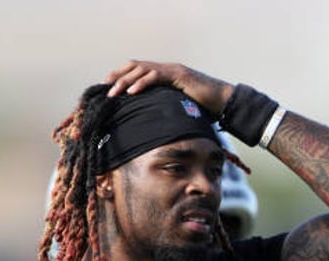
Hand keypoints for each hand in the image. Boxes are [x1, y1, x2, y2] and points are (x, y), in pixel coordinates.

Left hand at [104, 60, 233, 115]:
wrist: (224, 103)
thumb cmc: (204, 109)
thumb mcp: (178, 110)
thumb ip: (165, 111)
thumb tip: (151, 127)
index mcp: (164, 76)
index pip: (137, 71)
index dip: (121, 77)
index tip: (107, 89)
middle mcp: (166, 69)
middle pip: (134, 66)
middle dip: (117, 76)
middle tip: (103, 88)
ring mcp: (172, 70)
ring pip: (141, 70)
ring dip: (125, 81)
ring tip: (113, 93)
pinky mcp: (179, 75)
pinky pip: (156, 76)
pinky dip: (142, 83)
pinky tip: (132, 92)